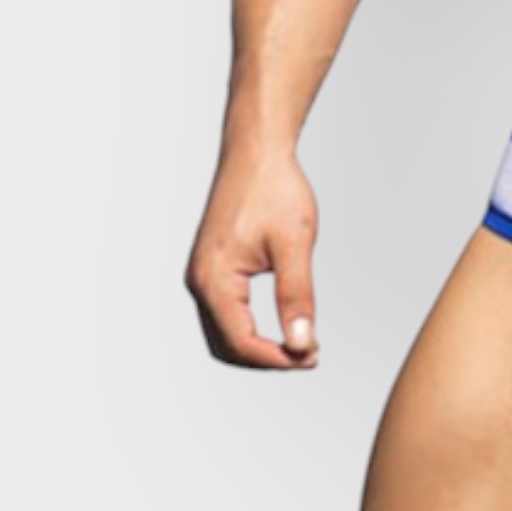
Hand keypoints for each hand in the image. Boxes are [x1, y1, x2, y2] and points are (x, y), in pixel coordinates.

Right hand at [185, 147, 320, 368]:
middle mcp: (199, 281)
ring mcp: (201, 274)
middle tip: (308, 354)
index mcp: (214, 279)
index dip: (278, 359)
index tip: (312, 357)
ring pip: (222, 333)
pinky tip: (280, 321)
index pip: (241, 343)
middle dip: (266, 357)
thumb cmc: (275, 188)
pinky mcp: (211, 267)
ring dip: (257, 346)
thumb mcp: (294, 244)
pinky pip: (224, 313)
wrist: (256, 151)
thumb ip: (297, 296)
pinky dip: (249, 327)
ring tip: (298, 341)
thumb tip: (302, 344)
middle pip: (227, 346)